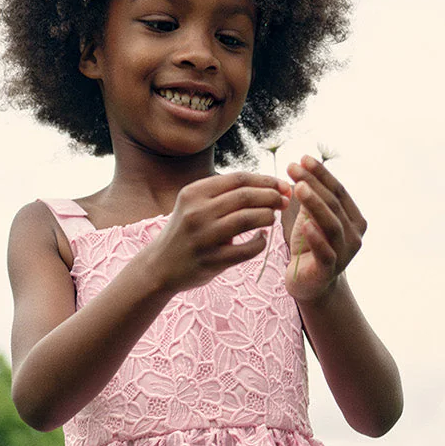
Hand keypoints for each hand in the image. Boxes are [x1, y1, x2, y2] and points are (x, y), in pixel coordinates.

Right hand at [145, 172, 290, 292]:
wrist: (160, 266)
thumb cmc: (186, 231)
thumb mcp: (194, 204)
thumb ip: (223, 195)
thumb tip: (268, 186)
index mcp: (194, 193)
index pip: (238, 179)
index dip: (266, 180)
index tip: (282, 185)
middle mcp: (197, 212)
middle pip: (245, 196)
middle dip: (271, 196)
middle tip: (284, 201)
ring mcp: (204, 237)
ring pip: (247, 219)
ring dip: (267, 217)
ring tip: (272, 217)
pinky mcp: (211, 261)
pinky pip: (246, 250)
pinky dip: (260, 243)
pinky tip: (262, 239)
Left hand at [283, 156, 365, 301]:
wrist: (309, 283)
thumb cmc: (310, 246)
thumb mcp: (311, 217)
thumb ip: (312, 197)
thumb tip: (301, 165)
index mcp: (354, 220)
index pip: (339, 191)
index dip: (322, 174)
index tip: (302, 158)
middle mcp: (354, 236)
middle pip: (334, 204)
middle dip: (313, 183)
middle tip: (293, 167)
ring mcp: (344, 254)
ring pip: (331, 225)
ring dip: (315, 204)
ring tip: (298, 188)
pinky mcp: (329, 270)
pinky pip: (325, 252)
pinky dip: (315, 238)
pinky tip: (304, 224)